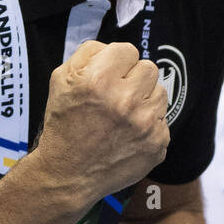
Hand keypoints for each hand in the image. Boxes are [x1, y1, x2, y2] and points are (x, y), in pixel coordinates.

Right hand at [29, 40, 168, 202]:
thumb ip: (89, 53)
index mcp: (99, 80)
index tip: (108, 76)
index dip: (116, 62)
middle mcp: (126, 101)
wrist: (68, 174)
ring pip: (160, 93)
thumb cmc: (63, 125)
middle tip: (117, 94)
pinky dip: (148, 125)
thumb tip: (115, 49)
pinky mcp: (158, 144)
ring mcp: (145, 125)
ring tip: (123, 115)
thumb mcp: (61, 80)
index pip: (128, 50)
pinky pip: (162, 120)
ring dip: (144, 99)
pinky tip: (128, 134)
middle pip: (149, 68)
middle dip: (133, 78)